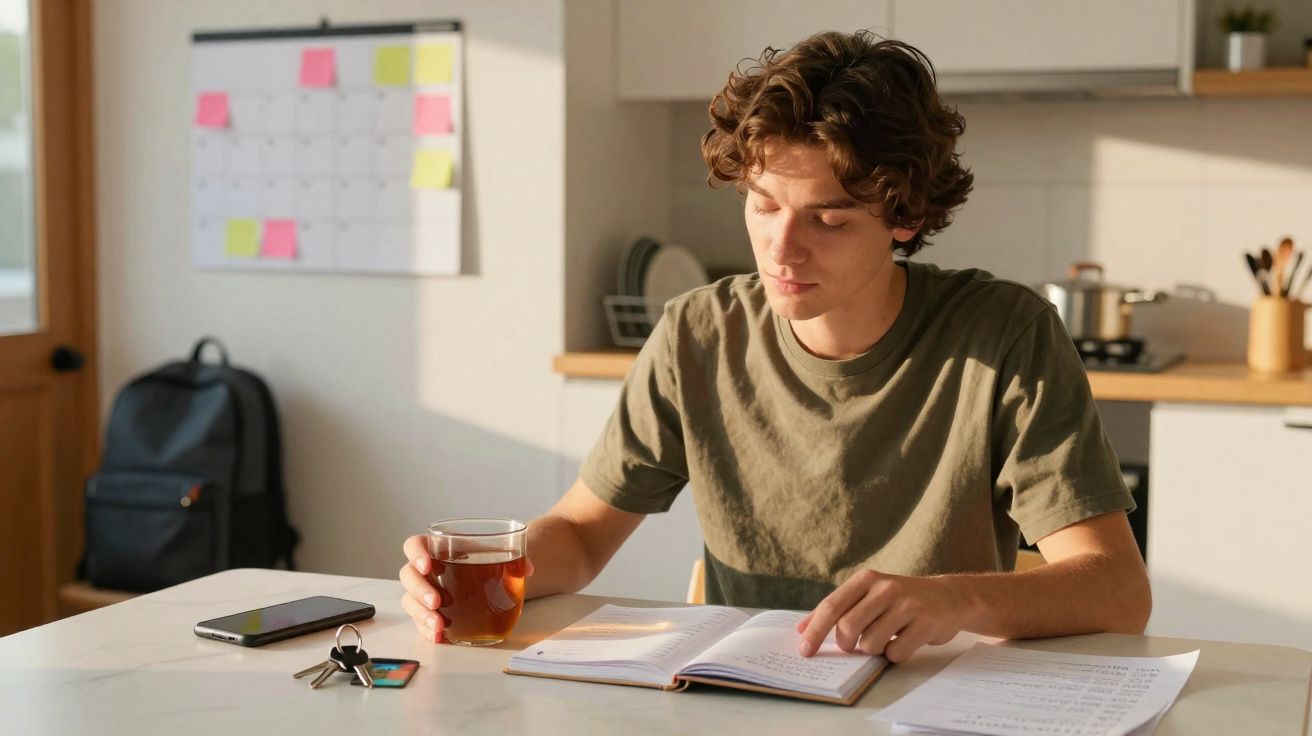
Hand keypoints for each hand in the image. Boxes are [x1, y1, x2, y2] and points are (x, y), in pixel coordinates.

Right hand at [398, 534, 534, 642]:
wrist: (494, 578)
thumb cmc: (488, 560)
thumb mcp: (500, 554)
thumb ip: (514, 559)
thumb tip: (526, 568)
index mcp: (438, 548)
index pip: (414, 545)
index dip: (416, 553)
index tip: (428, 565)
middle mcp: (426, 571)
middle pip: (408, 576)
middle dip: (419, 590)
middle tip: (437, 601)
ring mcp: (425, 593)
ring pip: (411, 602)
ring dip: (421, 614)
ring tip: (439, 625)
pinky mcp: (429, 613)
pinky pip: (420, 622)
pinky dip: (428, 630)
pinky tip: (439, 637)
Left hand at [795, 569, 969, 662]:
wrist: (949, 597)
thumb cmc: (900, 599)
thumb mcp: (869, 594)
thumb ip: (838, 609)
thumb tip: (801, 629)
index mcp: (867, 579)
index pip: (832, 607)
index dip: (814, 631)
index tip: (804, 651)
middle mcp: (885, 588)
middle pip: (847, 628)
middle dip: (846, 644)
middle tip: (854, 645)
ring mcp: (907, 605)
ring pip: (870, 644)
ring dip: (873, 650)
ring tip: (886, 637)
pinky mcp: (925, 624)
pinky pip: (895, 653)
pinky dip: (894, 655)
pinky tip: (904, 641)